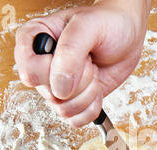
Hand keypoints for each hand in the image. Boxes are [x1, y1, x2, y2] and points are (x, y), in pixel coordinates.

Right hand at [14, 0, 150, 127]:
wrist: (127, 34)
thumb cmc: (106, 23)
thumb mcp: (88, 26)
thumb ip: (70, 52)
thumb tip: (60, 88)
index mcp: (33, 41)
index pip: (29, 72)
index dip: (53, 71)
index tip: (74, 55)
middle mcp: (40, 67)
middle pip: (50, 95)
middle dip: (80, 80)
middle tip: (89, 60)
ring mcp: (55, 87)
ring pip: (63, 109)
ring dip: (88, 93)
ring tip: (94, 70)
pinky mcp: (72, 101)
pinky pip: (75, 120)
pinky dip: (91, 108)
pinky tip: (97, 89)